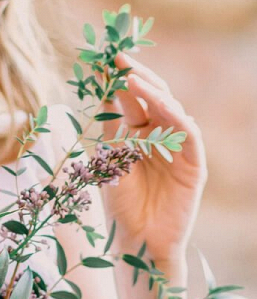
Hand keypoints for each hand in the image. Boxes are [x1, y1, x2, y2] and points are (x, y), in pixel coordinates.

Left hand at [100, 52, 207, 262]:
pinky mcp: (194, 165)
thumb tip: (103, 90)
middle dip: (136, 76)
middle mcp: (161, 135)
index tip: (103, 59)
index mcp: (139, 133)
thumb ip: (110, 129)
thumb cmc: (120, 205)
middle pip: (153, 97)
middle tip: (118, 57)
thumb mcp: (109, 160)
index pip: (132, 99)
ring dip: (152, 92)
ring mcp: (179, 148)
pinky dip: (177, 118)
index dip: (120, 79)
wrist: (136, 241)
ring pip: (171, 110)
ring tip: (131, 78)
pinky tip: (162, 104)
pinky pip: (189, 135)